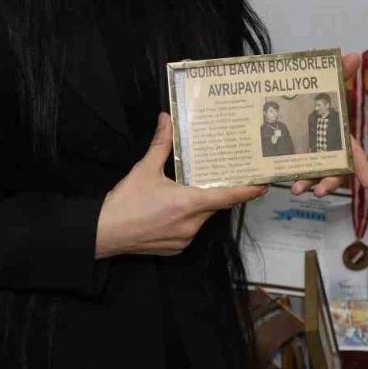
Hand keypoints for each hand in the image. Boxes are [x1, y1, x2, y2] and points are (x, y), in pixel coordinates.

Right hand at [95, 113, 264, 257]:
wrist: (103, 233)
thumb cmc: (125, 201)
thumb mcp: (144, 169)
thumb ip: (161, 145)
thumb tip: (166, 119)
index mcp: (189, 203)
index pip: (227, 196)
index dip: (248, 191)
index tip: (264, 185)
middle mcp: (192, 224)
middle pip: (214, 205)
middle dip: (214, 191)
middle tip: (215, 176)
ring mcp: (185, 239)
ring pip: (202, 218)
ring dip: (198, 205)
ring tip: (185, 191)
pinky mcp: (176, 249)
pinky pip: (190, 230)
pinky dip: (187, 219)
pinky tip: (171, 210)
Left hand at [291, 51, 367, 197]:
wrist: (282, 97)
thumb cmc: (312, 95)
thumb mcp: (326, 85)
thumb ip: (340, 73)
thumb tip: (354, 55)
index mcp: (338, 135)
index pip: (354, 153)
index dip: (363, 167)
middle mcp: (326, 149)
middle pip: (334, 170)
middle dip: (329, 182)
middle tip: (318, 191)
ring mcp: (309, 156)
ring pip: (313, 175)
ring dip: (307, 183)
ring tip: (294, 189)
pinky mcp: (291, 158)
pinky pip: (292, 171)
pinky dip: (286, 177)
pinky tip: (272, 181)